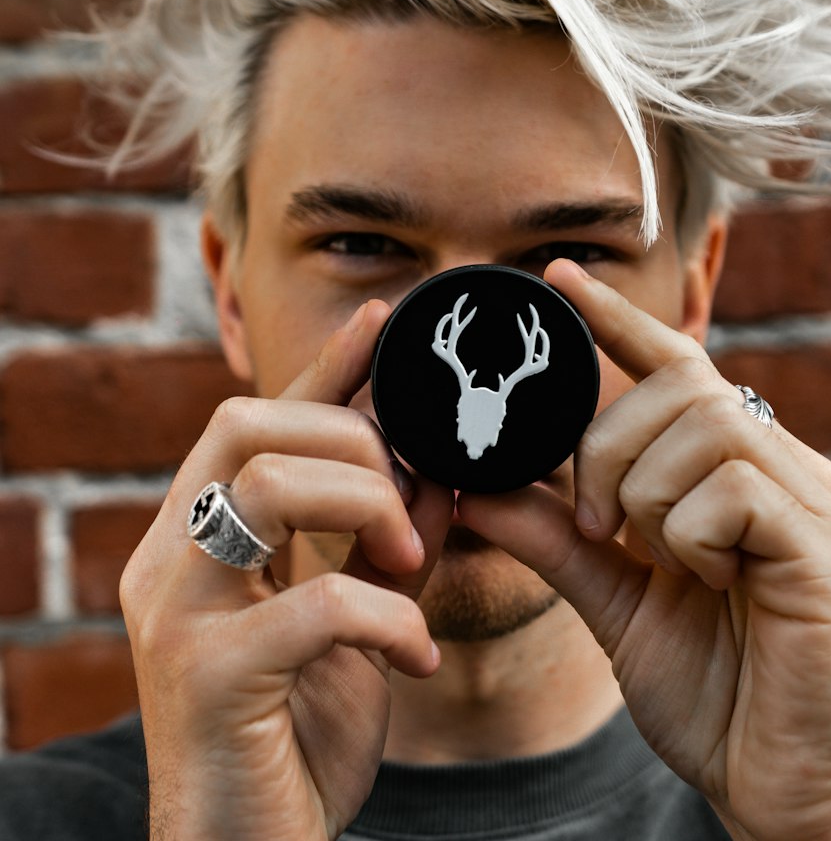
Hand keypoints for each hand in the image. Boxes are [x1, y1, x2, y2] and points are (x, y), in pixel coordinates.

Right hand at [120, 301, 452, 840]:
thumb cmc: (297, 730)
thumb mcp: (358, 615)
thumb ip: (387, 540)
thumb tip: (439, 466)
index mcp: (202, 533)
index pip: (257, 418)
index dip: (323, 366)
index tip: (384, 322)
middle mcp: (170, 556)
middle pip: (248, 425)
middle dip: (352, 439)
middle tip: (409, 503)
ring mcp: (176, 613)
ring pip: (266, 487)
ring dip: (365, 506)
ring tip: (410, 559)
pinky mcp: (204, 678)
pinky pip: (310, 605)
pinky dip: (386, 618)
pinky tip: (418, 657)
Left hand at [458, 260, 830, 840]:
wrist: (781, 790)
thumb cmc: (708, 689)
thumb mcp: (612, 598)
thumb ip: (553, 535)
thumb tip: (476, 485)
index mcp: (736, 469)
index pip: (677, 365)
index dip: (617, 318)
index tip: (558, 277)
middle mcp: (784, 466)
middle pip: (680, 386)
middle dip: (610, 446)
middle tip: (600, 521)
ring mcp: (814, 500)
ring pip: (702, 425)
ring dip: (647, 494)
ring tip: (658, 558)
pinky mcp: (828, 546)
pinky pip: (731, 490)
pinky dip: (688, 536)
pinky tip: (708, 583)